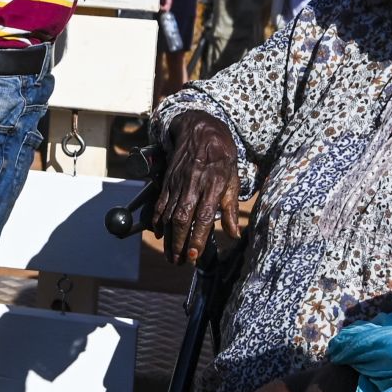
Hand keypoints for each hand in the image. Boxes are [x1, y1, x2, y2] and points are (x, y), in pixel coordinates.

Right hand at [152, 110, 241, 264]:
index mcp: (212, 185)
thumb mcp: (233, 178)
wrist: (201, 130)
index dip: (197, 238)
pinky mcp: (168, 181)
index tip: (195, 256)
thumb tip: (234, 233)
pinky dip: (157, 221)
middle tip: (180, 262)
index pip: (203, 217)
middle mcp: (193, 185)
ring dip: (168, 238)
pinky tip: (159, 234)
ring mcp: (177, 183)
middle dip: (179, 244)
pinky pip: (160, 204)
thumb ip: (231, 207)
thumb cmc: (222, 155)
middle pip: (181, 219)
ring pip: (168, 215)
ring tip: (171, 256)